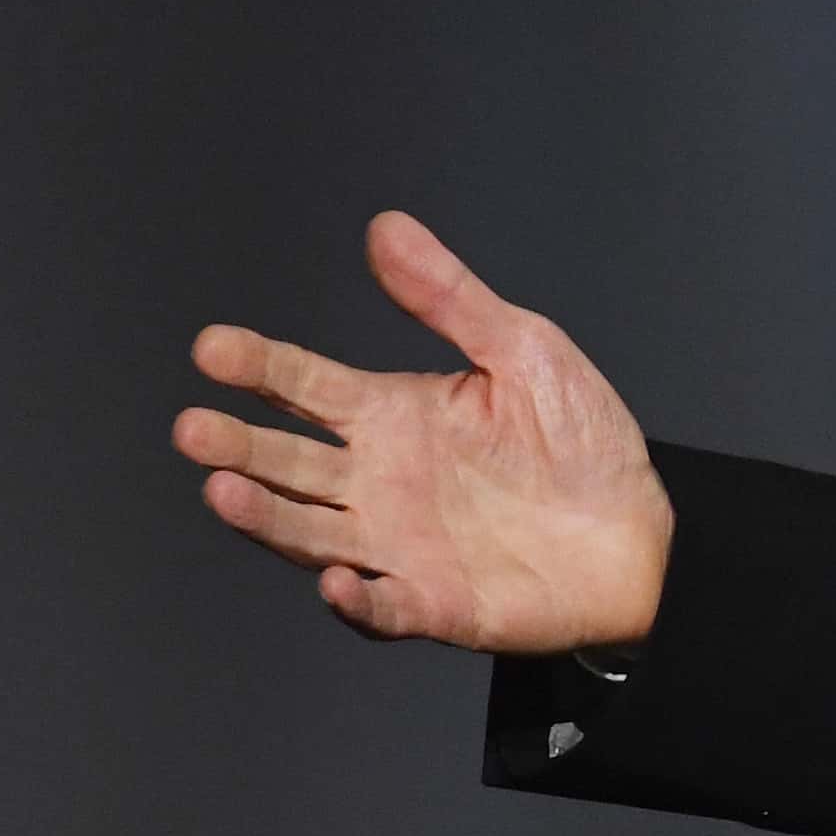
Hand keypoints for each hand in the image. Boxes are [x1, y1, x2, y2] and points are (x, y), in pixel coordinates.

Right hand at [173, 211, 674, 651]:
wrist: (642, 533)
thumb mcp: (524, 352)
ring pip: (310, 533)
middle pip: (287, 463)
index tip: (212, 348)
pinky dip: (356, 600)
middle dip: (238, 446)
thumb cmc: (580, 443)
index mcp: (391, 416)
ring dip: (266, 518)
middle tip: (193, 428)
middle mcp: (376, 481)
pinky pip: (383, 608)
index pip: (305, 386)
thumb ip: (450, 299)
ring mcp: (397, 546)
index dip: (259, 367)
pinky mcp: (434, 603)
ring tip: (223, 490)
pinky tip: (336, 581)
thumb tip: (387, 227)